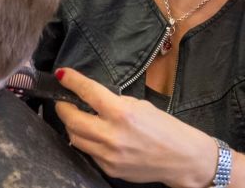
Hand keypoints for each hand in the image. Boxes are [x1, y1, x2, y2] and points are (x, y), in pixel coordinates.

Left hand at [54, 68, 217, 186]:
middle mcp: (112, 135)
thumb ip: (114, 102)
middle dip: (63, 107)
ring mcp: (109, 155)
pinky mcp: (109, 169)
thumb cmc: (165, 127)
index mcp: (122, 113)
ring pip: (75, 138)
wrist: (182, 158)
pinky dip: (86, 141)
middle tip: (63, 100)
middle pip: (71, 120)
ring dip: (72, 125)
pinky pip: (88, 152)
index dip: (72, 81)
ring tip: (76, 117)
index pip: (88, 93)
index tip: (62, 75)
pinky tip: (93, 135)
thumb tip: (92, 98)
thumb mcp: (140, 105)